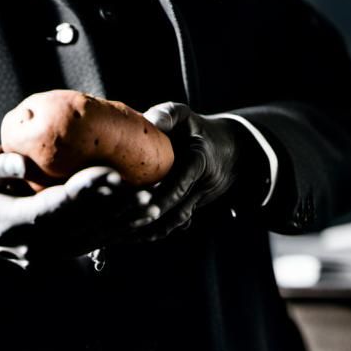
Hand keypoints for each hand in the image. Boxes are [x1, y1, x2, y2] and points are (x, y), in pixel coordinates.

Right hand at [0, 146, 158, 267]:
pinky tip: (139, 214)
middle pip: (82, 226)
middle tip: (151, 185)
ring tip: (156, 198)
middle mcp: (31, 246)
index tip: (114, 173)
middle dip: (119, 207)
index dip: (87, 192)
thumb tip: (19, 162)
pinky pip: (90, 244)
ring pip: (92, 239)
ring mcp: (44, 256)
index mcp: (9, 223)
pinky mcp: (55, 256)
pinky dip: (116, 230)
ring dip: (125, 222)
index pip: (55, 207)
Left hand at [132, 102, 242, 240]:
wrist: (229, 146)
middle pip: (176, 208)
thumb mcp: (184, 115)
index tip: (141, 206)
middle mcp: (201, 183)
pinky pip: (177, 222)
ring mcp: (199, 198)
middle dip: (151, 218)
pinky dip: (158, 231)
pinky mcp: (193, 206)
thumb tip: (146, 121)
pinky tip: (135, 236)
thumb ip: (166, 116)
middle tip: (122, 222)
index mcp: (198, 160)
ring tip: (124, 234)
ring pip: (177, 221)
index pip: (180, 184)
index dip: (161, 198)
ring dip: (153, 230)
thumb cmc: (197, 128)